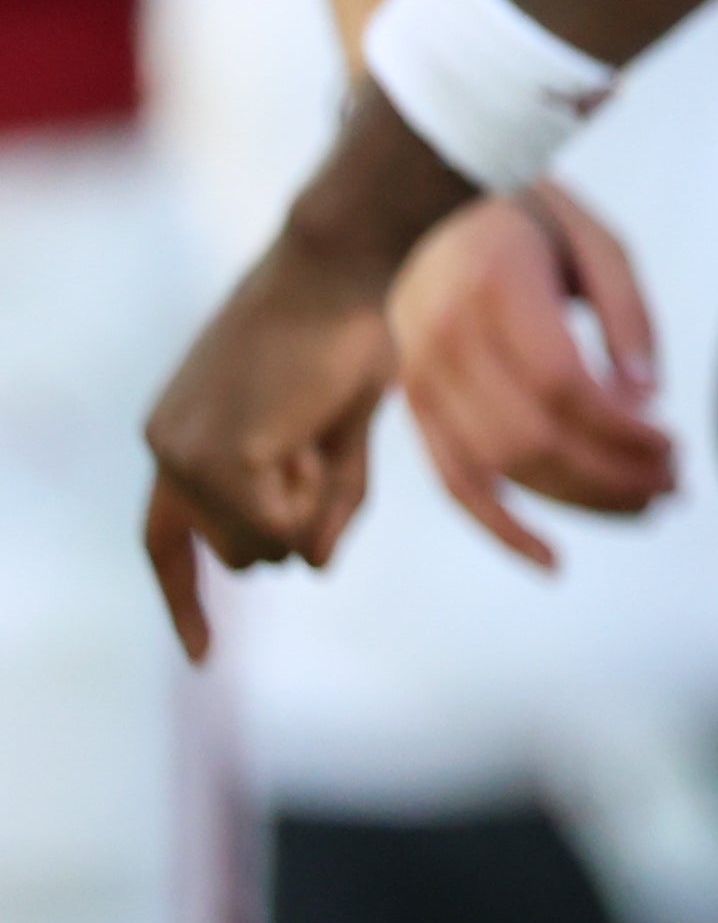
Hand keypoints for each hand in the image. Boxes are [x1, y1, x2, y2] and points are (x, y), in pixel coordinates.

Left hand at [138, 229, 399, 657]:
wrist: (339, 262)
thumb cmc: (347, 327)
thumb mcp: (334, 429)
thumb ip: (320, 503)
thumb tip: (311, 569)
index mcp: (179, 436)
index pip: (166, 542)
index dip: (186, 602)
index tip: (205, 660)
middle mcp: (165, 450)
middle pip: (237, 555)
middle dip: (298, 521)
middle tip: (325, 444)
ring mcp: (182, 458)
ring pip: (260, 550)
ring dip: (311, 507)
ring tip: (321, 427)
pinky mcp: (216, 460)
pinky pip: (281, 528)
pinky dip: (319, 497)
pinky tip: (319, 432)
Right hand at [392, 186, 675, 566]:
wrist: (431, 204)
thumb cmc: (533, 222)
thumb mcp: (598, 244)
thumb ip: (628, 317)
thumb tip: (645, 401)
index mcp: (495, 289)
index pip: (562, 385)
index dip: (621, 430)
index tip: (674, 445)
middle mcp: (445, 339)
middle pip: (530, 438)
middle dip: (610, 476)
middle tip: (673, 487)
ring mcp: (418, 378)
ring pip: (496, 469)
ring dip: (575, 501)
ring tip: (644, 507)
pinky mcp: (413, 408)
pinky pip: (451, 481)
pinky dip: (499, 527)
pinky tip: (551, 558)